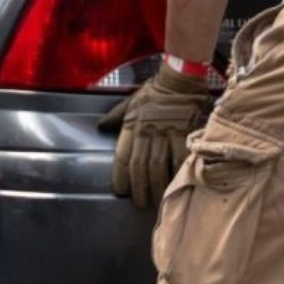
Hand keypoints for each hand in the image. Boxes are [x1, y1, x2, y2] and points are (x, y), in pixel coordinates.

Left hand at [98, 66, 213, 212]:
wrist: (179, 79)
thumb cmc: (154, 91)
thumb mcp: (131, 101)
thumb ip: (115, 116)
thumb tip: (100, 126)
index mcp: (131, 125)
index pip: (122, 156)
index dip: (120, 176)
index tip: (121, 191)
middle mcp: (146, 132)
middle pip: (140, 166)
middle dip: (139, 188)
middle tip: (140, 204)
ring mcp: (165, 133)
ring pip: (158, 166)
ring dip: (156, 186)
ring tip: (157, 201)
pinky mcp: (183, 134)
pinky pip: (179, 158)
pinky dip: (176, 172)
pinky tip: (175, 184)